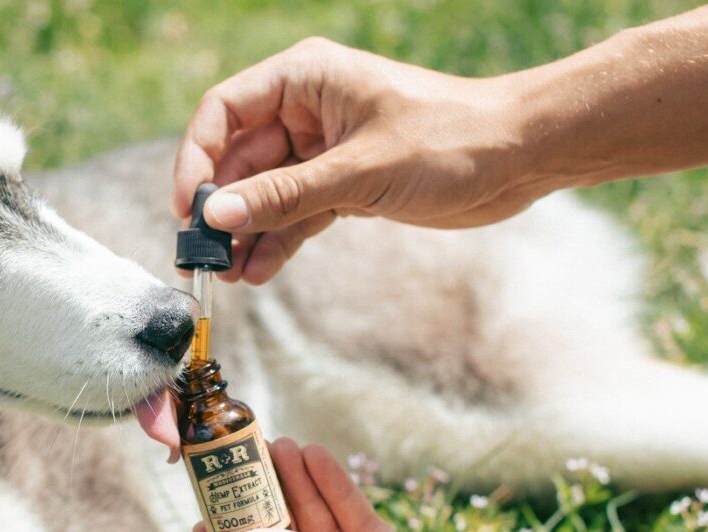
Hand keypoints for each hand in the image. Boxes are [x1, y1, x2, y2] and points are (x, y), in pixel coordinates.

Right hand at [172, 38, 544, 283]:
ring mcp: (323, 149)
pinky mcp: (344, 184)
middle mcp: (307, 110)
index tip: (188, 210)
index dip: (198, 160)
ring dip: (245, 233)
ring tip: (227, 276)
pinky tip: (260, 272)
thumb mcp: (360, 170)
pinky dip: (277, 241)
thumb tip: (216, 217)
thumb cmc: (452, 139)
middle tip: (201, 258)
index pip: (225, 112)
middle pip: (239, 158)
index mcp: (305, 79)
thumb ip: (285, 196)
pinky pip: (295, 213)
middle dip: (220, 209)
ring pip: (265, 193)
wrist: (520, 157)